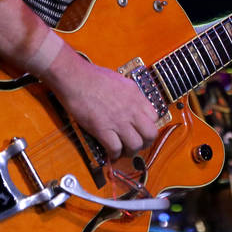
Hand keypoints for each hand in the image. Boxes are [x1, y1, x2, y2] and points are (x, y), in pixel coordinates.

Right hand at [44, 48, 158, 159]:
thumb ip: (129, 94)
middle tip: (138, 143)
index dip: (148, 125)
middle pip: (150, 134)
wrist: (75, 78)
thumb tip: (131, 104)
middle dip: (146, 142)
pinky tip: (110, 153)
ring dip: (130, 151)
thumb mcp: (120, 81)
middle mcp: (131, 109)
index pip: (155, 117)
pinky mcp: (102, 129)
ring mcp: (118, 121)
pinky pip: (115, 149)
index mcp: (136, 96)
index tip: (141, 129)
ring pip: (135, 145)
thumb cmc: (93, 76)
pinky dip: (114, 154)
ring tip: (124, 150)